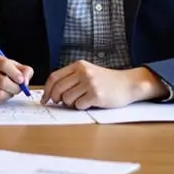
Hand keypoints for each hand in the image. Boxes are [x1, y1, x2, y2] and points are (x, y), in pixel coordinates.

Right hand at [0, 51, 33, 104]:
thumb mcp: (8, 64)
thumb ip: (23, 69)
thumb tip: (26, 81)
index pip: (3, 64)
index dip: (15, 73)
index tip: (21, 80)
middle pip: (2, 81)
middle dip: (15, 88)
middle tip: (18, 88)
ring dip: (9, 95)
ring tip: (9, 91)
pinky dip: (1, 100)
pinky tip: (0, 94)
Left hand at [42, 60, 161, 109]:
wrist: (128, 84)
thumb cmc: (107, 81)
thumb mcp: (88, 72)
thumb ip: (72, 78)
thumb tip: (52, 92)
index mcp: (78, 66)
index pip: (54, 77)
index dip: (47, 90)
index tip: (45, 98)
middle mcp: (83, 73)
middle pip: (58, 89)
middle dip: (56, 98)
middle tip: (60, 102)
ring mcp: (90, 83)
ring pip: (67, 99)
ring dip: (71, 103)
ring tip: (81, 100)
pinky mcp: (96, 95)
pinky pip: (79, 105)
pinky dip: (81, 107)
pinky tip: (90, 102)